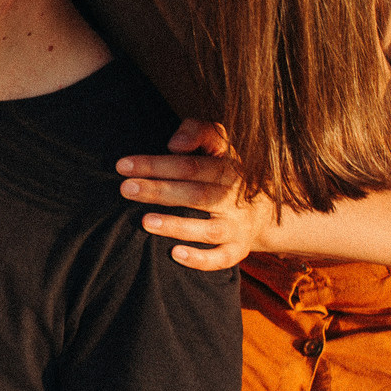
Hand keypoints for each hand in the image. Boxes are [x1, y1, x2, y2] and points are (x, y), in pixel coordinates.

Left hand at [116, 118, 275, 271]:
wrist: (267, 210)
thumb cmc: (230, 172)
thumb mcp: (220, 144)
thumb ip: (198, 131)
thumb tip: (174, 144)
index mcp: (229, 169)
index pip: (190, 166)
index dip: (156, 164)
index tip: (123, 166)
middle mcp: (234, 198)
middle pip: (196, 194)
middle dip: (160, 191)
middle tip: (126, 189)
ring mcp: (237, 227)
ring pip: (209, 229)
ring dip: (177, 226)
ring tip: (146, 221)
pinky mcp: (238, 250)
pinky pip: (221, 259)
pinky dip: (200, 259)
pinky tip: (175, 254)